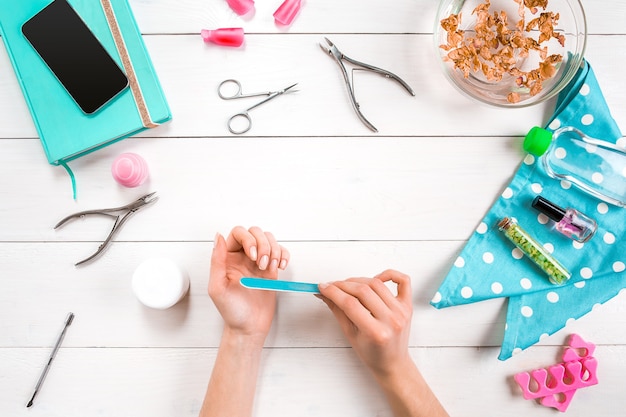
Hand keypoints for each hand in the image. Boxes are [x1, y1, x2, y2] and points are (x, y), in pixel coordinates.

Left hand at [209, 226, 289, 340]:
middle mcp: (243, 256)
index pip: (238, 233)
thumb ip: (217, 261)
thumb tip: (218, 237)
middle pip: (256, 232)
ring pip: (269, 239)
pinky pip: (280, 252)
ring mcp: (258, 261)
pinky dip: (283, 256)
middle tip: (262, 265)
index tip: (253, 256)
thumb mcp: (218, 287)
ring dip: (274, 250)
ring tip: (270, 269)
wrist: (249, 327)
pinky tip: (280, 268)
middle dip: (263, 245)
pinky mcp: (271, 269)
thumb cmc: (232, 311)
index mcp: (227, 257)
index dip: (248, 239)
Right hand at [318, 269, 412, 377]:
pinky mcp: (408, 305)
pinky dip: (390, 274)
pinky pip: (403, 281)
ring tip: (347, 285)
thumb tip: (324, 293)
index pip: (350, 303)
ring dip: (358, 280)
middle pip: (362, 291)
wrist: (393, 363)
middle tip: (331, 286)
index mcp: (376, 332)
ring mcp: (401, 311)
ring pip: (377, 283)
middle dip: (342, 285)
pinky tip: (377, 278)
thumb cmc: (372, 353)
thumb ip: (337, 310)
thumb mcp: (350, 334)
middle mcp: (391, 320)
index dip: (333, 292)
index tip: (322, 287)